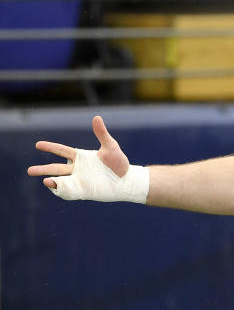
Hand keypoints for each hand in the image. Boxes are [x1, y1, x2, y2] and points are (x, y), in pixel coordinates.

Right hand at [27, 116, 147, 202]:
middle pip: (56, 168)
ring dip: (52, 181)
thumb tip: (96, 117)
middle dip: (43, 170)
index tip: (38, 144)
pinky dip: (62, 191)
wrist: (128, 180)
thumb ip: (102, 133)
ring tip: (44, 181)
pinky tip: (56, 189)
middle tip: (29, 171)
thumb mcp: (110, 146)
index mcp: (81, 157)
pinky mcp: (84, 190)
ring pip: (61, 181)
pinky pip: (69, 192)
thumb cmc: (120, 163)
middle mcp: (78, 169)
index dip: (50, 147)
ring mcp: (80, 180)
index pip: (62, 151)